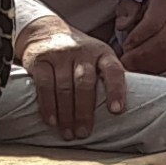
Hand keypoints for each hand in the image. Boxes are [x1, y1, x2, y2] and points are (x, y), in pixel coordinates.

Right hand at [13, 13, 127, 139]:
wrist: (45, 30)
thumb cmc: (78, 54)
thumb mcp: (97, 57)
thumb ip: (107, 77)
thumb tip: (125, 111)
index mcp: (102, 53)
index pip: (113, 70)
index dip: (116, 90)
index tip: (116, 111)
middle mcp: (82, 52)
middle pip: (84, 83)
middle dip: (84, 111)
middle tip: (83, 133)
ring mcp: (60, 55)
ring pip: (64, 87)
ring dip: (66, 114)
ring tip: (68, 133)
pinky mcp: (40, 60)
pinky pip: (44, 85)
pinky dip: (48, 106)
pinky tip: (52, 121)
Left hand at [113, 0, 165, 75]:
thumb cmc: (151, 0)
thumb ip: (128, 10)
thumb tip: (122, 26)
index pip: (153, 24)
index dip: (138, 37)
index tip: (124, 45)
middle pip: (162, 43)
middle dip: (140, 55)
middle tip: (124, 60)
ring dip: (147, 65)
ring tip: (131, 66)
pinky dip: (154, 69)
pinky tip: (141, 69)